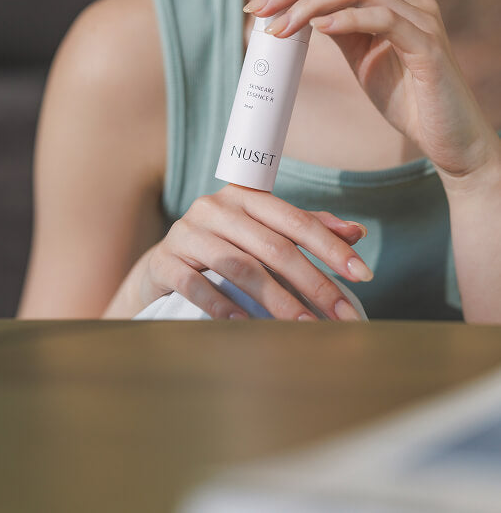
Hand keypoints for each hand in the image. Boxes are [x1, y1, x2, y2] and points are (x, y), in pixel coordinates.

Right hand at [142, 184, 370, 320]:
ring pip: (240, 266)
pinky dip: (224, 308)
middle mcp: (216, 207)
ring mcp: (187, 233)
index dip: (331, 247)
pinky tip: (247, 327)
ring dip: (277, 300)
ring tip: (304, 328)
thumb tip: (356, 232)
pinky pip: (196, 285)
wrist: (163, 265)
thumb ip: (307, 229)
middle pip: (273, 247)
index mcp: (245, 197)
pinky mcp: (165, 261)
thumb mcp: (264, 233)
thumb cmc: (224, 247)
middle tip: (342, 315)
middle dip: (314, 283)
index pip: (296, 220)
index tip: (363, 274)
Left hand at [245, 0, 499, 189]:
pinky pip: (384, 19)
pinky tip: (320, 27)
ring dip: (311, 3)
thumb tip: (301, 9)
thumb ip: (340, 28)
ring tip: (280, 26)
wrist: (449, 139)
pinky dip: (348, 18)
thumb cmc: (407, 98)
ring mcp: (422, 19)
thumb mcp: (363, 56)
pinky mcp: (427, 47)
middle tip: (259, 6)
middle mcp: (410, 0)